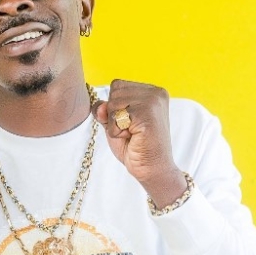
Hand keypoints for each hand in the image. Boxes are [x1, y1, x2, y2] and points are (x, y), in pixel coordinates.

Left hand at [92, 80, 186, 205]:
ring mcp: (153, 103)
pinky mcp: (147, 116)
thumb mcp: (115, 123)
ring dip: (115, 124)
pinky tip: (133, 139)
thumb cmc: (136, 146)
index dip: (115, 106)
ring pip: (113, 104)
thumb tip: (100, 106)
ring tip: (132, 134)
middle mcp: (155, 93)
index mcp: (152, 91)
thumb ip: (106, 110)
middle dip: (114, 114)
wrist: (153, 170)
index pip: (117, 85)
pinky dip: (117, 132)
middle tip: (131, 130)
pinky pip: (115, 118)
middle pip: (114, 91)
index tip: (130, 122)